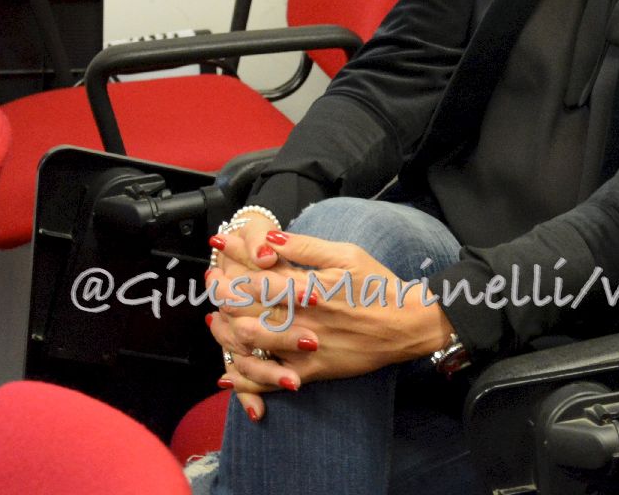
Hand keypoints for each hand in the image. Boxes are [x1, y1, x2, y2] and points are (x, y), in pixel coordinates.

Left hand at [210, 232, 452, 420]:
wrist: (406, 325)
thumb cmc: (377, 286)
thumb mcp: (347, 255)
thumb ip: (306, 247)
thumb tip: (272, 237)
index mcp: (311, 288)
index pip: (257, 276)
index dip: (232, 264)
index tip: (218, 253)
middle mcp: (303, 319)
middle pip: (247, 308)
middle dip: (222, 294)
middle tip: (212, 282)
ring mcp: (305, 349)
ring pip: (251, 343)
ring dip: (225, 331)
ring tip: (216, 319)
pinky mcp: (311, 372)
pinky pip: (271, 379)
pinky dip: (247, 377)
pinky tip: (229, 370)